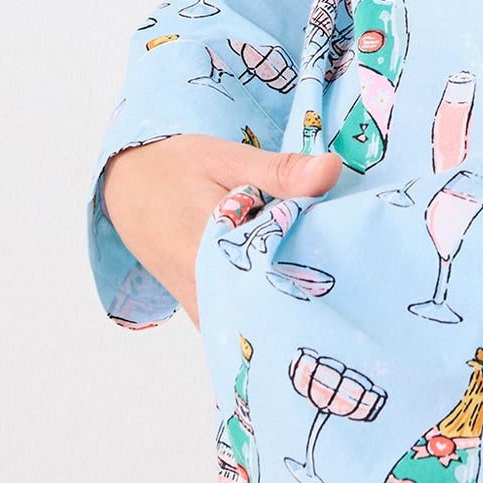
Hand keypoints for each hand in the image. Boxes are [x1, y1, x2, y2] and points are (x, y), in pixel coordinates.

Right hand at [99, 135, 344, 327]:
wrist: (125, 185)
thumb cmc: (176, 167)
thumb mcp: (227, 157)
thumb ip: (280, 170)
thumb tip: (332, 171)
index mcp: (214, 246)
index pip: (280, 271)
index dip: (321, 270)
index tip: (356, 264)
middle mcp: (205, 285)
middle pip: (272, 304)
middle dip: (310, 294)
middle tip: (350, 281)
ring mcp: (201, 302)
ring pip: (255, 319)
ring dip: (288, 305)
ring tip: (327, 290)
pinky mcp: (200, 308)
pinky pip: (238, 324)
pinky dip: (265, 313)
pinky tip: (292, 299)